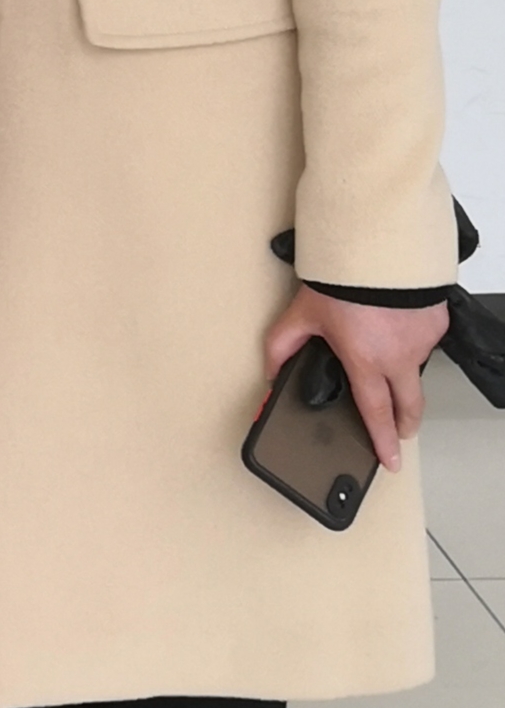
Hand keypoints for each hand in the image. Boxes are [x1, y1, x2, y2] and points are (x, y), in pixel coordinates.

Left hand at [265, 286, 448, 473]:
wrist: (379, 246)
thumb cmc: (341, 280)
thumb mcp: (300, 315)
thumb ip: (281, 347)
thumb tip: (269, 375)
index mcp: (366, 362)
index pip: (376, 413)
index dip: (383, 440)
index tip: (390, 460)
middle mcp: (400, 357)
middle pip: (410, 405)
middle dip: (405, 423)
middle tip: (400, 431)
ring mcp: (423, 341)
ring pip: (415, 368)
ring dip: (402, 370)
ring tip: (384, 355)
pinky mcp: (437, 323)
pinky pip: (424, 340)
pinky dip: (410, 338)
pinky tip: (394, 325)